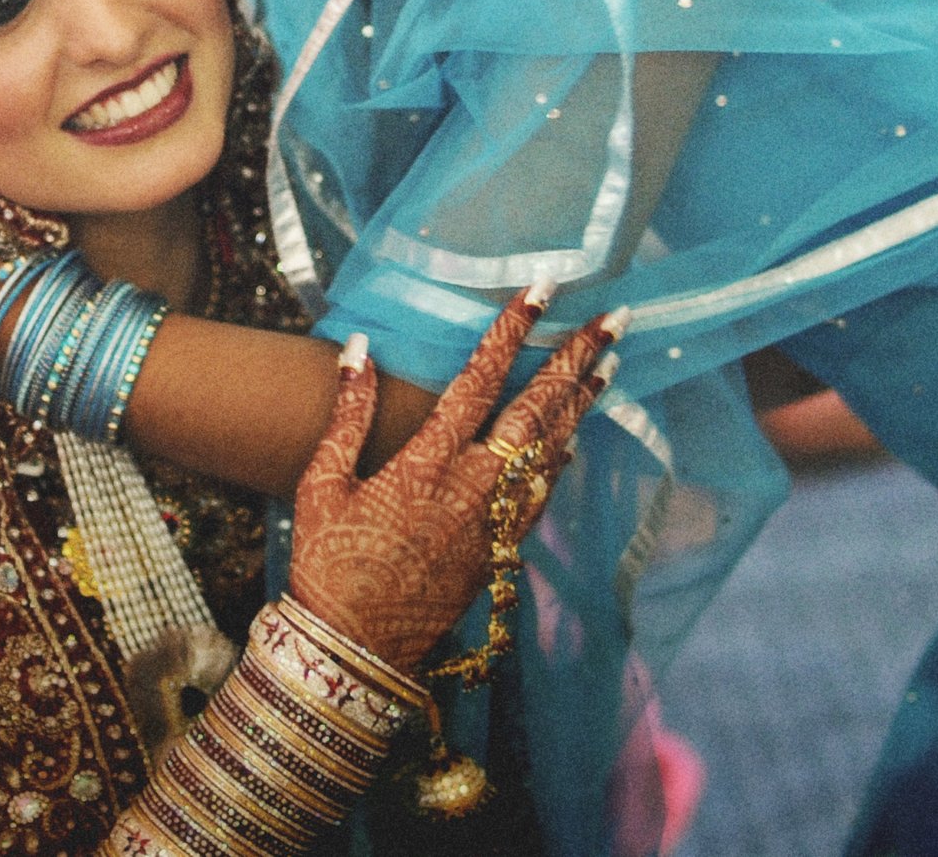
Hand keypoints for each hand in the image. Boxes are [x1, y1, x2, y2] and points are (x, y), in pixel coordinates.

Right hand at [286, 291, 616, 672]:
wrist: (355, 648)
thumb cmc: (329, 562)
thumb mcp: (323, 483)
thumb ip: (348, 413)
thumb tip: (358, 348)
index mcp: (428, 462)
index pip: (481, 379)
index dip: (513, 330)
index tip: (542, 289)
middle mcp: (473, 487)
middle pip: (538, 410)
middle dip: (576, 360)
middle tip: (613, 320)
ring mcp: (494, 520)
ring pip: (551, 449)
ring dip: (582, 403)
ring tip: (611, 363)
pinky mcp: (500, 549)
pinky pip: (543, 492)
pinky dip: (562, 455)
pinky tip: (573, 435)